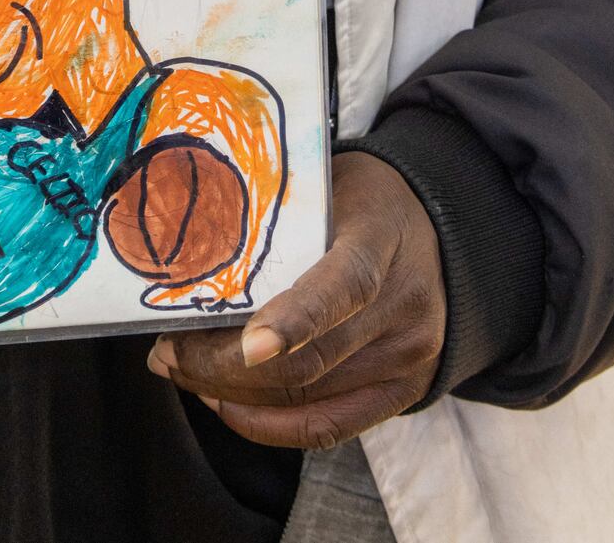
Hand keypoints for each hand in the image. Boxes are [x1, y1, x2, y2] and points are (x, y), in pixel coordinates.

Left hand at [146, 152, 444, 449]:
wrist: (444, 233)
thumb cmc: (367, 200)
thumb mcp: (331, 184)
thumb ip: (280, 213)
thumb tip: (192, 236)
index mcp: (383, 239)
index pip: (345, 285)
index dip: (295, 319)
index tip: (248, 344)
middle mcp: (404, 307)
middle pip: (310, 360)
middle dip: (223, 364)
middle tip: (169, 350)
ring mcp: (408, 358)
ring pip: (306, 400)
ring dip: (231, 393)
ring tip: (183, 370)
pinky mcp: (402, 393)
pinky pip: (326, 429)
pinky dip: (267, 425)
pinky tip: (225, 404)